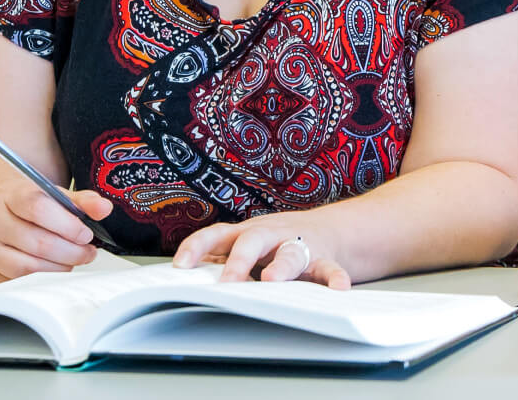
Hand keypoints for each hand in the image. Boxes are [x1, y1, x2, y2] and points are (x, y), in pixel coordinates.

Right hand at [0, 182, 113, 285]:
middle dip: (72, 251)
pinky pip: (20, 283)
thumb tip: (104, 208)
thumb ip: (82, 201)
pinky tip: (57, 270)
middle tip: (88, 252)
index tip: (86, 234)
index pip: (38, 208)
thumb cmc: (32, 208)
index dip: (68, 225)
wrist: (1, 217)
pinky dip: (45, 279)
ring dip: (60, 267)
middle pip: (37, 242)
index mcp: (10, 196)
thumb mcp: (56, 196)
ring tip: (74, 260)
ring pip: (29, 267)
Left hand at [173, 211, 350, 288]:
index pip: (217, 235)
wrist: (330, 229)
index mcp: (246, 234)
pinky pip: (329, 268)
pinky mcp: (323, 258)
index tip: (180, 265)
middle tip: (228, 283)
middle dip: (239, 261)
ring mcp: (298, 246)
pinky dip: (334, 277)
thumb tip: (184, 281)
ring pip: (290, 252)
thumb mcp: (247, 244)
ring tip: (274, 279)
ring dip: (282, 266)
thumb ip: (222, 258)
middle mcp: (271, 236)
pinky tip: (337, 287)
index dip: (197, 247)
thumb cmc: (276, 243)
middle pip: (252, 241)